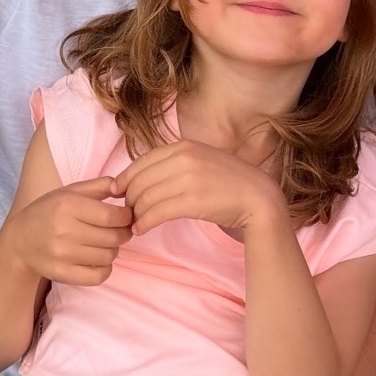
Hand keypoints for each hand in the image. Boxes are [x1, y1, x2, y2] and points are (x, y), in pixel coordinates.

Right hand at [9, 176, 134, 285]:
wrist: (20, 241)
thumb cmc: (49, 211)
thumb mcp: (70, 191)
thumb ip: (99, 185)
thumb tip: (125, 187)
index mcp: (68, 205)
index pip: (111, 216)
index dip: (126, 217)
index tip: (126, 215)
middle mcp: (64, 230)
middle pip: (113, 238)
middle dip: (123, 233)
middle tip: (120, 230)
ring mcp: (62, 255)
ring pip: (108, 256)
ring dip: (114, 250)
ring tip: (106, 243)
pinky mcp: (62, 273)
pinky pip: (98, 276)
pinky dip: (105, 269)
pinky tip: (99, 260)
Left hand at [116, 140, 286, 235]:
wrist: (257, 197)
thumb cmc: (227, 182)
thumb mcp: (200, 160)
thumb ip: (175, 162)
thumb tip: (142, 176)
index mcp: (183, 146)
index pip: (141, 161)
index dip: (125, 178)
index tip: (118, 192)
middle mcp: (184, 158)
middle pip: (140, 180)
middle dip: (129, 198)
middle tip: (127, 212)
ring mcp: (188, 178)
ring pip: (146, 197)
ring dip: (135, 213)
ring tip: (133, 223)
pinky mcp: (193, 201)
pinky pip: (157, 212)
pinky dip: (144, 222)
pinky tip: (141, 229)